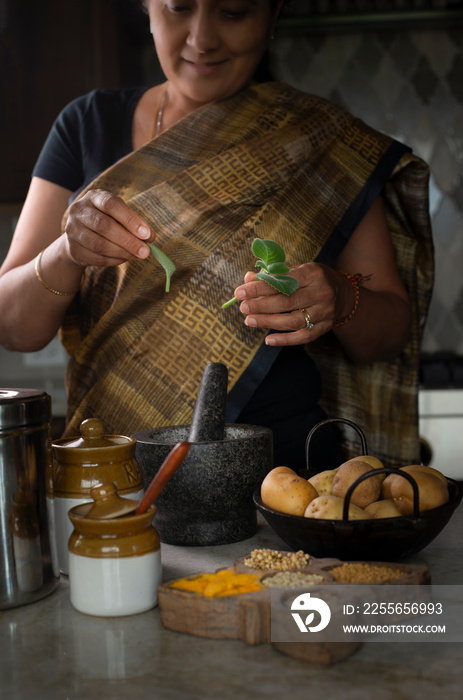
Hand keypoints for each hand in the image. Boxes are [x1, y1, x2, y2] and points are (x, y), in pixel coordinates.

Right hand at [64, 189, 153, 266]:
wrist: (80, 236)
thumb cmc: (106, 221)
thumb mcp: (119, 215)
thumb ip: (134, 224)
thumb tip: (150, 237)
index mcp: (94, 197)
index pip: (111, 204)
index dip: (130, 219)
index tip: (146, 234)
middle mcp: (79, 211)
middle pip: (103, 225)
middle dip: (128, 240)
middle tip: (145, 251)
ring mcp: (73, 230)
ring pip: (99, 244)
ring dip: (122, 252)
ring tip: (138, 255)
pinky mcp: (73, 249)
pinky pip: (97, 258)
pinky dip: (115, 260)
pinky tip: (125, 258)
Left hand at [234, 262, 351, 345]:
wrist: (343, 294)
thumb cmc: (313, 280)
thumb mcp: (297, 270)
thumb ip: (273, 275)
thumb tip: (247, 279)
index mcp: (312, 274)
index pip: (282, 281)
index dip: (259, 287)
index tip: (240, 292)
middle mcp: (321, 293)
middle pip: (287, 302)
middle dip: (261, 305)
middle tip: (243, 308)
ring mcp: (324, 312)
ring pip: (294, 320)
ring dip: (269, 322)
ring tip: (250, 321)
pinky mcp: (324, 327)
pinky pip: (303, 336)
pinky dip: (285, 340)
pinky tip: (268, 340)